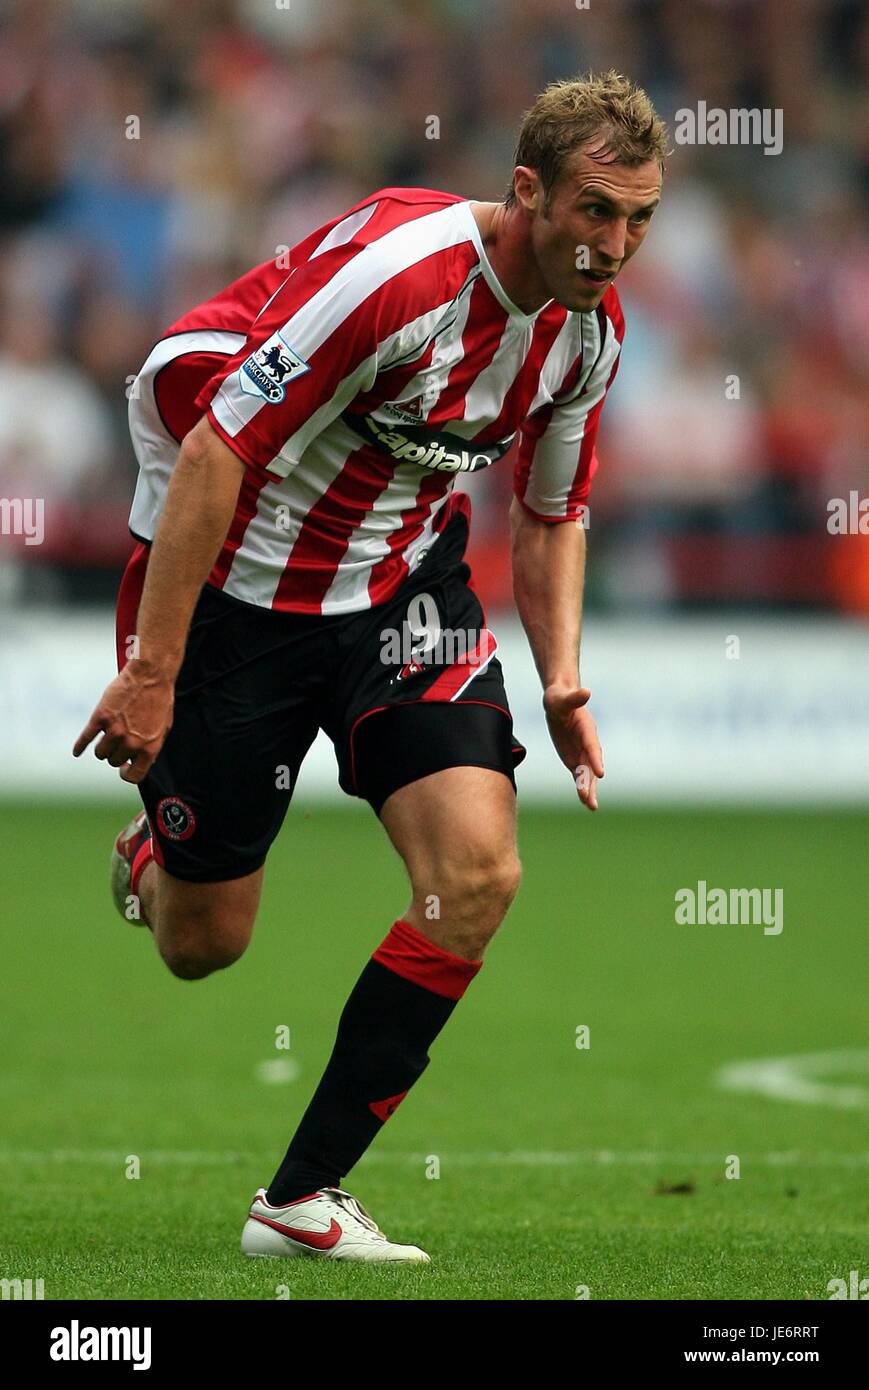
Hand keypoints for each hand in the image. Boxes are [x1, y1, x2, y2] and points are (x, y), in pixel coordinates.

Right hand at [73, 662, 174, 783]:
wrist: (150, 675)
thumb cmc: (159, 700)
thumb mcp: (163, 728)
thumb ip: (153, 747)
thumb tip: (146, 763)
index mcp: (149, 748)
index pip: (134, 776)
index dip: (126, 773)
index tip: (123, 767)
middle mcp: (131, 743)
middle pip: (113, 761)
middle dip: (115, 753)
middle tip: (119, 741)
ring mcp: (115, 730)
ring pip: (100, 753)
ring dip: (103, 747)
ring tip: (107, 737)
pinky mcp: (101, 717)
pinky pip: (86, 738)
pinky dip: (80, 746)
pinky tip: (77, 751)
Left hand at [543, 684, 604, 810]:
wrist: (560, 702)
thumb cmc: (559, 698)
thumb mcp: (561, 698)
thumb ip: (574, 697)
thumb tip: (586, 691)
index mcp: (586, 729)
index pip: (592, 746)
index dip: (595, 759)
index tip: (600, 773)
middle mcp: (588, 743)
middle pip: (591, 765)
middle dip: (591, 782)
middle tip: (591, 800)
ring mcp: (582, 752)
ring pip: (586, 774)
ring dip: (588, 790)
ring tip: (591, 807)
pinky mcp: (575, 758)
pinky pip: (579, 775)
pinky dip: (582, 788)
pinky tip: (585, 802)